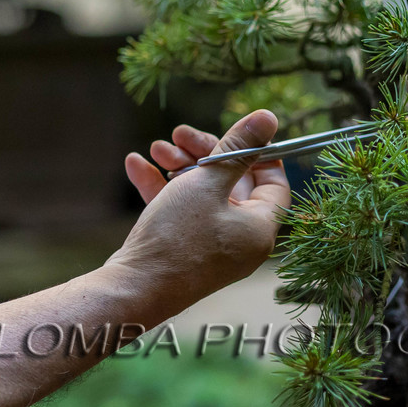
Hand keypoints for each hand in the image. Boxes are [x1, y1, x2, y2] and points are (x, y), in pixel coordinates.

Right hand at [115, 109, 290, 301]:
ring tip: (157, 148)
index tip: (233, 132)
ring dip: (180, 166)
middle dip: (204, 154)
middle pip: (233, 183)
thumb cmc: (177, 237)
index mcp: (260, 227)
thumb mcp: (208, 183)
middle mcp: (241, 239)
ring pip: (202, 195)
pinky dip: (162, 188)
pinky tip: (137, 165)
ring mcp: (212, 246)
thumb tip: (268, 117)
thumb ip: (238, 148)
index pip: (273, 181)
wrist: (134, 289)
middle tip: (180, 134)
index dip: (256, 152)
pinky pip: (181, 212)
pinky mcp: (184, 250)